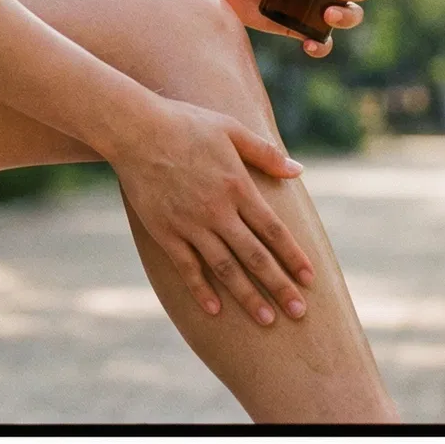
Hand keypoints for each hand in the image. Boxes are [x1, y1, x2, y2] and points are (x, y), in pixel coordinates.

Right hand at [105, 96, 315, 326]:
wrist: (135, 129)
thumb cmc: (185, 123)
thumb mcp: (230, 129)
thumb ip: (265, 153)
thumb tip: (298, 171)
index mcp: (237, 186)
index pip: (273, 230)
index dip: (293, 256)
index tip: (309, 279)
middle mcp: (218, 210)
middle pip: (255, 256)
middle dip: (279, 286)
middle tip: (298, 312)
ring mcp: (190, 224)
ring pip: (225, 268)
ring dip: (247, 296)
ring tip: (266, 319)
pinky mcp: (165, 232)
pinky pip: (187, 267)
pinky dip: (201, 290)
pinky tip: (215, 310)